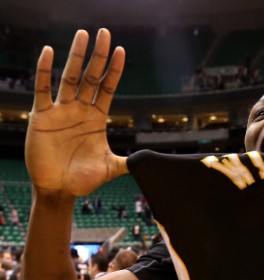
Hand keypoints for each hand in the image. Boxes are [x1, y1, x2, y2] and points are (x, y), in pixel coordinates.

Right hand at [25, 29, 127, 197]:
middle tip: (104, 33)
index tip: (122, 51)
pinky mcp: (42, 116)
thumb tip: (149, 161)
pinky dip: (45, 70)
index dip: (115, 70)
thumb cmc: (84, 179)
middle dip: (98, 55)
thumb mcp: (110, 168)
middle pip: (91, 76)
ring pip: (69, 77)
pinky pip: (43, 89)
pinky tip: (48, 52)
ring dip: (75, 56)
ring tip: (82, 34)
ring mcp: (61, 110)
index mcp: (98, 118)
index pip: (108, 88)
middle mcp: (80, 110)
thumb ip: (129, 162)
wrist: (58, 189)